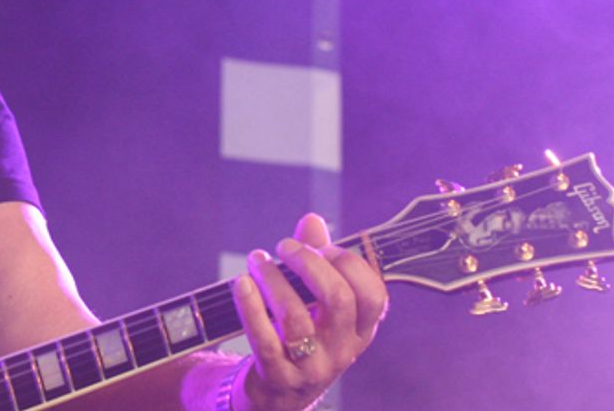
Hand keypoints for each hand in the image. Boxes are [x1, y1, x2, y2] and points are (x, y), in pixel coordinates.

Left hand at [229, 213, 387, 410]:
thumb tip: (312, 220)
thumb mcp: (316, 306)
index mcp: (360, 330)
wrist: (277, 396)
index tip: (320, 246)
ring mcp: (311, 367)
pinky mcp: (277, 377)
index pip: (372, 293)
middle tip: (284, 248)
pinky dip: (250, 306)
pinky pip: (264, 340)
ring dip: (272, 279)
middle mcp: (341, 350)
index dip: (347, 262)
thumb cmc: (300, 337)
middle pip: (338, 299)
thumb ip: (317, 261)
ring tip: (255, 260)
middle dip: (309, 263)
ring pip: (296, 317)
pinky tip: (241, 283)